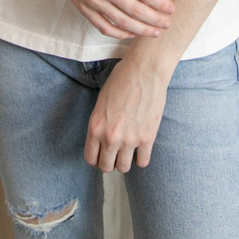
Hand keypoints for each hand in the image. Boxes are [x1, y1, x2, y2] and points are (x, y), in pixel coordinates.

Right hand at [44, 0, 175, 38]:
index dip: (160, 3)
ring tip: (154, 33)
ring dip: (140, 30)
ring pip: (121, 22)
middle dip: (154, 20)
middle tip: (167, 24)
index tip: (171, 9)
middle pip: (135, 10)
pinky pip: (103, 26)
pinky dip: (119, 33)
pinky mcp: (83, 7)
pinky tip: (130, 33)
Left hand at [84, 57, 168, 171]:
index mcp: (95, 126)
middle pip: (106, 167)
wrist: (145, 70)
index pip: (90, 158)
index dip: (96, 159)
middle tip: (115, 153)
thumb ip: (100, 123)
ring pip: (124, 168)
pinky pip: (143, 162)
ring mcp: (130, 139)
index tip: (101, 155)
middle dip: (109, 162)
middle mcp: (110, 137)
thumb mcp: (101, 101)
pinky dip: (141, 157)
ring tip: (128, 150)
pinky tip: (141, 148)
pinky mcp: (147, 138)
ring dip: (125, 161)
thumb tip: (101, 138)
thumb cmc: (122, 79)